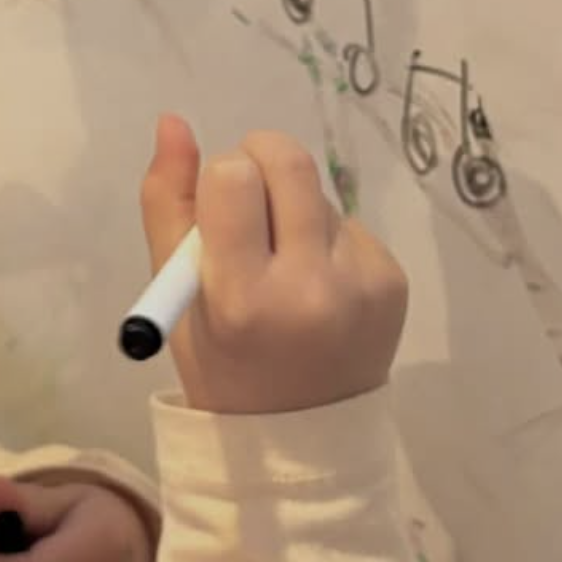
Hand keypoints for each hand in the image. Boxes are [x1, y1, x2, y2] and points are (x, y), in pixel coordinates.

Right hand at [139, 115, 408, 415]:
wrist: (303, 440)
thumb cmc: (223, 364)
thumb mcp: (177, 297)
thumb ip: (168, 204)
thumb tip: (174, 121)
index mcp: (241, 297)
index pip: (233, 178)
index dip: (221, 181)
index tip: (219, 209)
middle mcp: (309, 287)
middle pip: (289, 161)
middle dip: (261, 160)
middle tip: (250, 200)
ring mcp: (361, 284)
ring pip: (319, 193)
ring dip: (294, 210)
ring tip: (283, 266)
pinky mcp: (394, 281)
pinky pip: (350, 225)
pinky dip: (327, 240)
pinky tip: (318, 285)